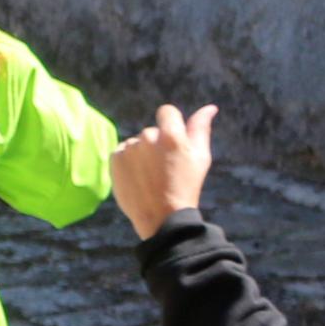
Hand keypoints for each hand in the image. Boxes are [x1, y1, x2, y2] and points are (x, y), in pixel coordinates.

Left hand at [111, 104, 217, 238]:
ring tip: (151, 176)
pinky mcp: (115, 158)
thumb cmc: (186, 186)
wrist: (161, 217)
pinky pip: (122, 152)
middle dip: (158, 145)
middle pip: (152, 131)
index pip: (167, 112)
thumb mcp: (200, 157)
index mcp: (171, 135)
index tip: (172, 143)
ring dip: (142, 154)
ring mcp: (129, 148)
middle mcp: (147, 137)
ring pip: (137, 143)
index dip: (171, 125)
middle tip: (165, 169)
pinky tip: (138, 177)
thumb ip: (201, 128)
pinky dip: (129, 162)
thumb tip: (209, 107)